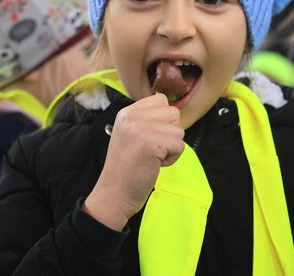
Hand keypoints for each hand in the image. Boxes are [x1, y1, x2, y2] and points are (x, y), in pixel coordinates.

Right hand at [83, 93, 184, 230]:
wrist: (114, 193)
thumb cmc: (127, 168)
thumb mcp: (131, 134)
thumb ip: (148, 120)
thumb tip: (174, 111)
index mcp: (127, 112)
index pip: (161, 100)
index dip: (163, 121)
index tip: (149, 138)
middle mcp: (132, 116)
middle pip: (174, 114)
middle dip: (169, 134)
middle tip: (151, 149)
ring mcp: (141, 129)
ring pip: (179, 131)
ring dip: (170, 148)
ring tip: (151, 158)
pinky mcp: (152, 144)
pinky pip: (179, 146)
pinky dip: (171, 159)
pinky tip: (154, 164)